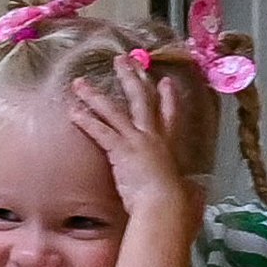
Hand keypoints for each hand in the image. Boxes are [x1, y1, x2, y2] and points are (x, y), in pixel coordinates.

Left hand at [65, 61, 207, 205]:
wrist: (165, 206)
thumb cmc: (174, 205)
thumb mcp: (183, 193)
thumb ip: (186, 191)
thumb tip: (193, 196)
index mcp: (168, 147)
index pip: (169, 116)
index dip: (168, 97)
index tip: (165, 81)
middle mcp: (153, 137)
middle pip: (142, 100)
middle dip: (132, 77)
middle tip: (123, 60)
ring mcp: (137, 140)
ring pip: (113, 111)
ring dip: (95, 96)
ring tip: (79, 83)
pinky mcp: (121, 149)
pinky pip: (100, 131)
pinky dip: (86, 120)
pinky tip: (72, 111)